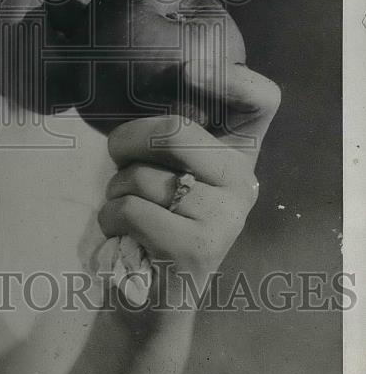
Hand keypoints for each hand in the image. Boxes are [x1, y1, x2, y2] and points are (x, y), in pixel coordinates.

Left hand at [97, 62, 280, 291]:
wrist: (151, 308)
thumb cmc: (151, 226)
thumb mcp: (167, 172)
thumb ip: (168, 138)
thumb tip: (134, 86)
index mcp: (239, 158)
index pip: (263, 99)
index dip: (228, 75)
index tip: (187, 65)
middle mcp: (243, 184)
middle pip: (175, 128)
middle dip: (126, 140)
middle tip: (116, 158)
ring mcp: (223, 218)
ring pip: (141, 174)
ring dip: (115, 191)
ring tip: (127, 214)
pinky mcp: (194, 247)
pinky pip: (129, 207)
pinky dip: (110, 219)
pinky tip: (123, 237)